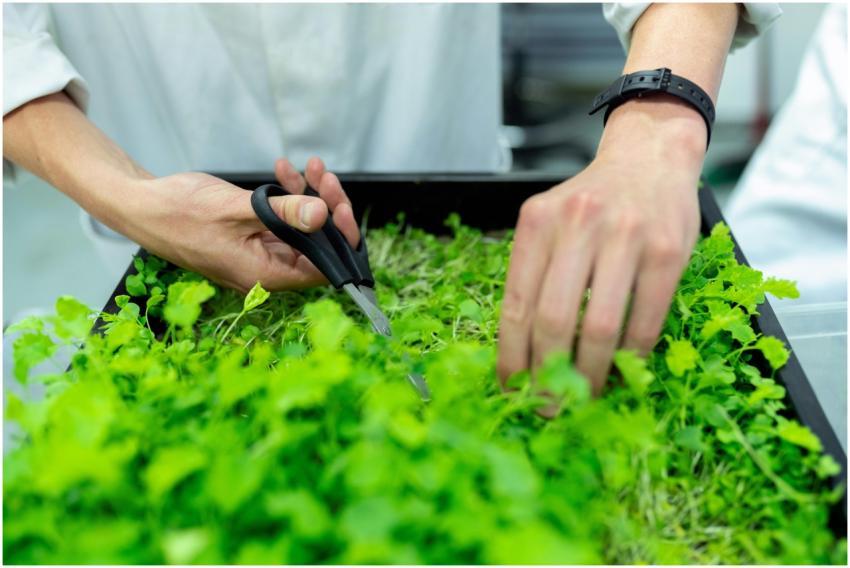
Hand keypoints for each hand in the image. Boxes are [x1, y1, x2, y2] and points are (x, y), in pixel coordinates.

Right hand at [118, 157, 358, 292]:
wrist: (141, 205)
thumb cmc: (179, 212)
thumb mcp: (238, 208)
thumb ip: (284, 213)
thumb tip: (323, 216)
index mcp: (265, 275)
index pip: (323, 268)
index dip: (339, 239)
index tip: (340, 206)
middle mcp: (265, 271)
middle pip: (316, 246)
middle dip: (325, 208)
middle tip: (324, 176)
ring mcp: (258, 254)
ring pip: (301, 230)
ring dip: (308, 197)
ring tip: (308, 166)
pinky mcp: (251, 239)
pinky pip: (281, 222)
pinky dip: (287, 198)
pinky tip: (284, 171)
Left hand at [497, 97, 704, 396]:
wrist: (649, 156)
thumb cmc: (592, 202)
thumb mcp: (550, 222)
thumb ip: (535, 273)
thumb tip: (522, 352)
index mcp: (537, 222)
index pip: (516, 304)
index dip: (511, 356)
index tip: (511, 388)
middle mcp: (578, 225)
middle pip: (554, 320)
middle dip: (548, 374)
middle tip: (548, 405)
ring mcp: (626, 236)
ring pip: (601, 326)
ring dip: (590, 374)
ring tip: (583, 398)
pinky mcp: (668, 250)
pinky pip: (645, 319)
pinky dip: (631, 355)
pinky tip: (621, 371)